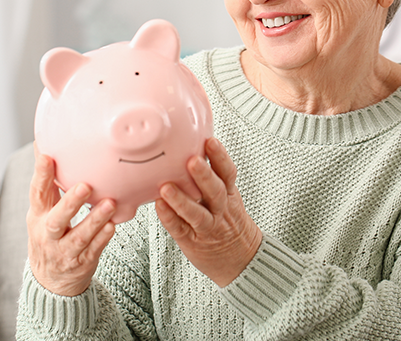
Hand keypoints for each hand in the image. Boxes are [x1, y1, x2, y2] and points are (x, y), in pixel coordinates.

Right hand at [26, 143, 116, 296]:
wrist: (50, 281)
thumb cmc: (49, 233)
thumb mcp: (42, 210)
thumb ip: (47, 182)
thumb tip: (42, 144)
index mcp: (38, 215)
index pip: (37, 194)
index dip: (41, 175)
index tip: (47, 156)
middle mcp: (48, 234)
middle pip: (56, 219)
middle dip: (70, 203)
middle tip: (85, 185)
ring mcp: (64, 251)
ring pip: (79, 236)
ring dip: (94, 220)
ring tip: (109, 203)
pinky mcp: (81, 263)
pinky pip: (93, 251)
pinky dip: (102, 238)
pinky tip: (113, 226)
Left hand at [155, 138, 261, 286]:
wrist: (241, 259)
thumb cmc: (228, 221)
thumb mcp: (228, 197)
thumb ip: (213, 176)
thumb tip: (193, 145)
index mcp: (228, 194)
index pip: (228, 173)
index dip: (220, 157)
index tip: (210, 141)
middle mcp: (220, 209)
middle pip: (215, 191)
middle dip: (204, 175)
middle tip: (191, 160)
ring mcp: (208, 226)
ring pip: (197, 213)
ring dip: (182, 199)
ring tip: (167, 187)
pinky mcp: (192, 241)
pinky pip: (180, 229)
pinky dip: (170, 218)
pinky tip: (159, 207)